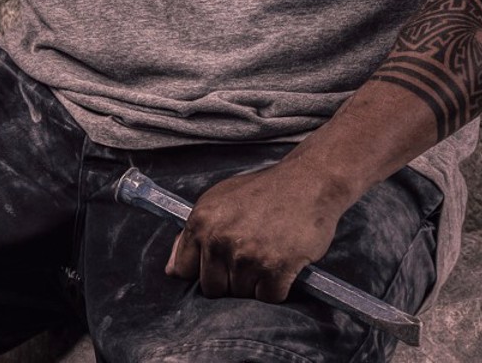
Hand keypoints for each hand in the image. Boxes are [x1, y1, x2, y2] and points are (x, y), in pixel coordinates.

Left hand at [164, 156, 351, 302]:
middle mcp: (220, 239)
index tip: (216, 267)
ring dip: (255, 283)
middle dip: (229, 281)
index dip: (201, 271)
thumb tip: (172, 269)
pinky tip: (282, 266)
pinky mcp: (276, 268)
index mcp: (201, 221)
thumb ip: (193, 233)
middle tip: (249, 260)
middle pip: (213, 288)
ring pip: (242, 295)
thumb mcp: (219, 200)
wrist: (309, 182)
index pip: (183, 270)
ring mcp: (247, 255)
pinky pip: (269, 298)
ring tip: (268, 256)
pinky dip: (277, 289)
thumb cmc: (265, 191)